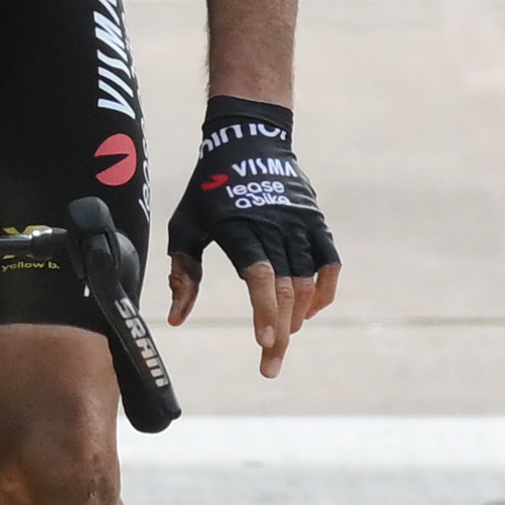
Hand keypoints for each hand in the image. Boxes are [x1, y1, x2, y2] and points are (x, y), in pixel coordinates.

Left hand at [164, 96, 341, 378]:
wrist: (249, 140)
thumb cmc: (209, 188)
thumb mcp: (185, 225)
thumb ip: (183, 274)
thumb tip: (176, 320)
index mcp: (239, 227)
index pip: (258, 275)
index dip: (264, 310)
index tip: (265, 341)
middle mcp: (274, 226)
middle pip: (285, 287)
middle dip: (280, 331)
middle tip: (270, 365)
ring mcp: (299, 223)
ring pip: (308, 279)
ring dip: (299, 316)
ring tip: (282, 339)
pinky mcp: (315, 221)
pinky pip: (329, 262)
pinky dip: (323, 291)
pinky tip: (310, 313)